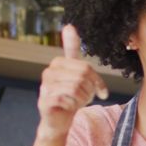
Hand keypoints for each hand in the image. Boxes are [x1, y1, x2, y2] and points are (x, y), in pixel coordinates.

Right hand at [35, 25, 108, 139]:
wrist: (58, 120)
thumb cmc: (70, 95)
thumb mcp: (75, 72)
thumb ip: (72, 50)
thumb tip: (68, 25)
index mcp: (57, 63)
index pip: (86, 68)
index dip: (97, 81)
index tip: (101, 92)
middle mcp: (48, 72)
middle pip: (82, 77)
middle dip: (89, 91)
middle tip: (86, 99)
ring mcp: (44, 87)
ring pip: (75, 88)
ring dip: (82, 99)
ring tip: (77, 102)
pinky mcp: (44, 102)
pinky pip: (67, 100)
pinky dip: (73, 106)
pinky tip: (69, 108)